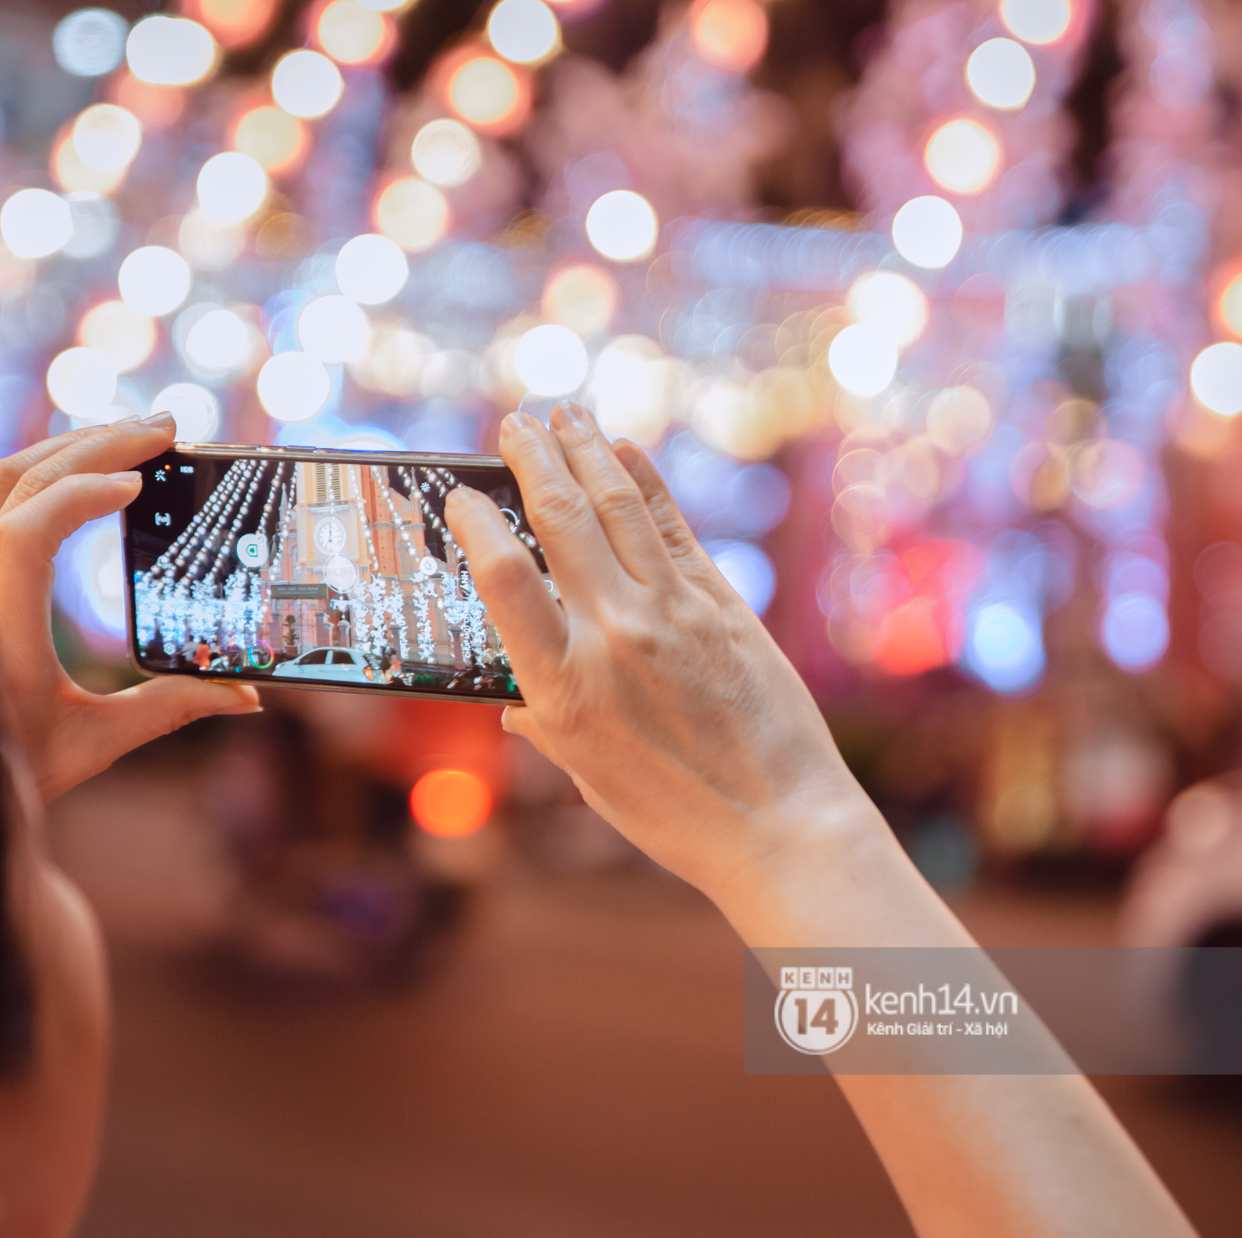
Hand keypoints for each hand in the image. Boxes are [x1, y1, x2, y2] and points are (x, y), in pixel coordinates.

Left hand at [0, 414, 258, 800]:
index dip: (79, 495)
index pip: (26, 535)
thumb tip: (244, 695)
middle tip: (165, 428)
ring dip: (71, 447)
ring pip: (2, 481)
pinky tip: (90, 467)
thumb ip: (169, 710)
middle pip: (19, 484)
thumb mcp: (94, 744)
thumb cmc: (12, 770)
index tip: (137, 484)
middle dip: (97, 445)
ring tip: (135, 435)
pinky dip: (48, 470)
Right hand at [444, 405, 867, 904]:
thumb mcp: (587, 776)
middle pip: (561, 519)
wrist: (782, 827)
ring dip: (586, 449)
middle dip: (533, 458)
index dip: (474, 523)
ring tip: (563, 415)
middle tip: (513, 422)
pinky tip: (624, 452)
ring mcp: (675, 612)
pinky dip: (645, 481)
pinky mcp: (723, 604)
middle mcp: (616, 636)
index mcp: (563, 688)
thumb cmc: (675, 817)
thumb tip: (513, 703)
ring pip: (619, 505)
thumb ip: (546, 725)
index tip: (459, 496)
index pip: (502, 578)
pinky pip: (672, 526)